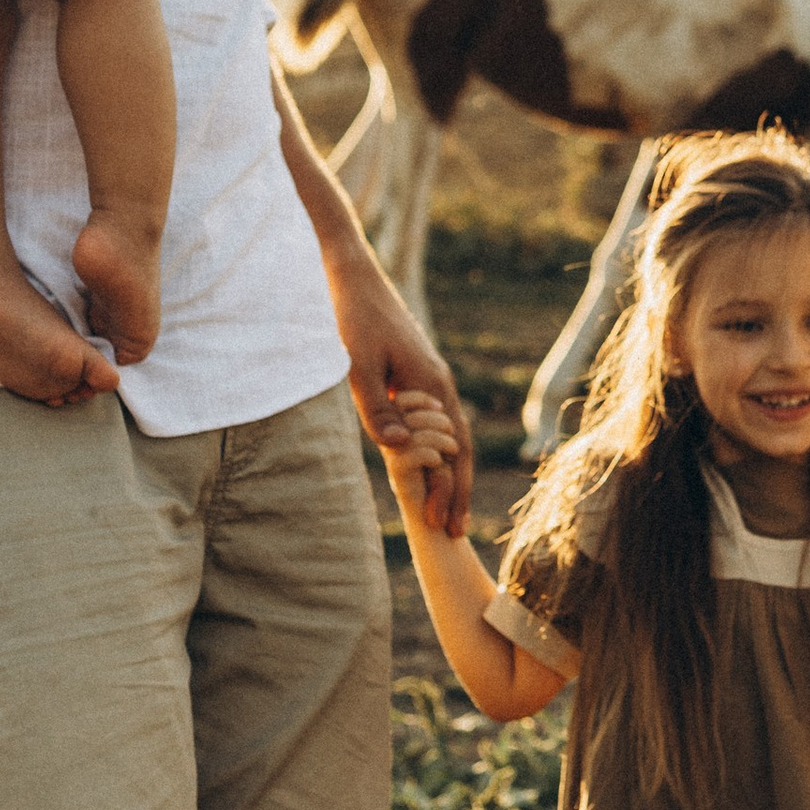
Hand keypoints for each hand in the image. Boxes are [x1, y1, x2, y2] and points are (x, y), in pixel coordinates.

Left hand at [333, 270, 472, 533]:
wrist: (351, 276)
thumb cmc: (352, 317)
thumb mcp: (357, 365)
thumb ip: (377, 409)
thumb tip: (399, 451)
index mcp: (430, 385)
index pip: (451, 450)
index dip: (450, 490)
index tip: (444, 525)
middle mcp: (437, 384)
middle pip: (458, 448)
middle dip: (458, 491)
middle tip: (455, 533)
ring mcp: (428, 378)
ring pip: (449, 435)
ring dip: (449, 474)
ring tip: (446, 508)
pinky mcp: (413, 374)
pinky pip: (434, 422)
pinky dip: (436, 450)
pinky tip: (425, 467)